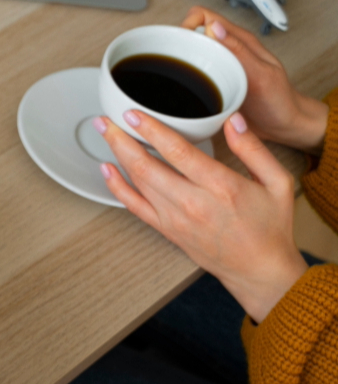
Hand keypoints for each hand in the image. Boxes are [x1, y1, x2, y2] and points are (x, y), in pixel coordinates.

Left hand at [98, 110, 306, 321]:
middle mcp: (193, 203)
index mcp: (221, 187)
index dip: (151, 130)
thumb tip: (233, 120)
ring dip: (117, 156)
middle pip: (146, 166)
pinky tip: (107, 170)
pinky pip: (134, 207)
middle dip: (121, 140)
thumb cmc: (270, 227)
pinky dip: (117, 187)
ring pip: (137, 183)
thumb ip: (254, 149)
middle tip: (106, 119)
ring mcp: (175, 219)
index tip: (133, 113)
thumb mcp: (277, 182)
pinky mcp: (166, 230)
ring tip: (106, 134)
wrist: (259, 270)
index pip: (177, 152)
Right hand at [181, 7, 327, 153]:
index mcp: (239, 40)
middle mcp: (227, 50)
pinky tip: (186, 92)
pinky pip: (192, 75)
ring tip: (179, 79)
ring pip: (190, 54)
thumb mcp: (261, 74)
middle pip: (192, 34)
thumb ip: (239, 50)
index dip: (188, 25)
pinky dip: (185, 81)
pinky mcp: (214, 83)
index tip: (183, 45)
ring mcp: (219, 67)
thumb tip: (215, 27)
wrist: (283, 125)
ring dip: (180, 64)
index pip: (204, 16)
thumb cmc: (279, 100)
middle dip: (179, 46)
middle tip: (178, 66)